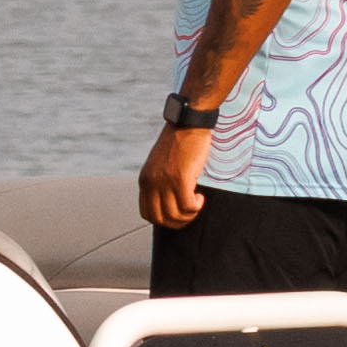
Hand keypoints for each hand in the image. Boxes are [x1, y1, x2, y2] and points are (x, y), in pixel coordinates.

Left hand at [136, 114, 214, 232]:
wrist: (188, 123)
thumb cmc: (179, 142)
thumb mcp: (161, 164)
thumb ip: (160, 181)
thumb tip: (169, 203)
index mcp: (145, 180)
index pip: (147, 214)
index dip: (163, 220)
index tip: (177, 214)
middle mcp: (151, 182)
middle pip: (160, 219)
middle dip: (177, 223)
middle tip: (190, 214)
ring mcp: (165, 181)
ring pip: (175, 215)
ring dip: (189, 215)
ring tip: (197, 203)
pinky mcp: (180, 178)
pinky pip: (188, 206)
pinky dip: (196, 207)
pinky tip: (201, 197)